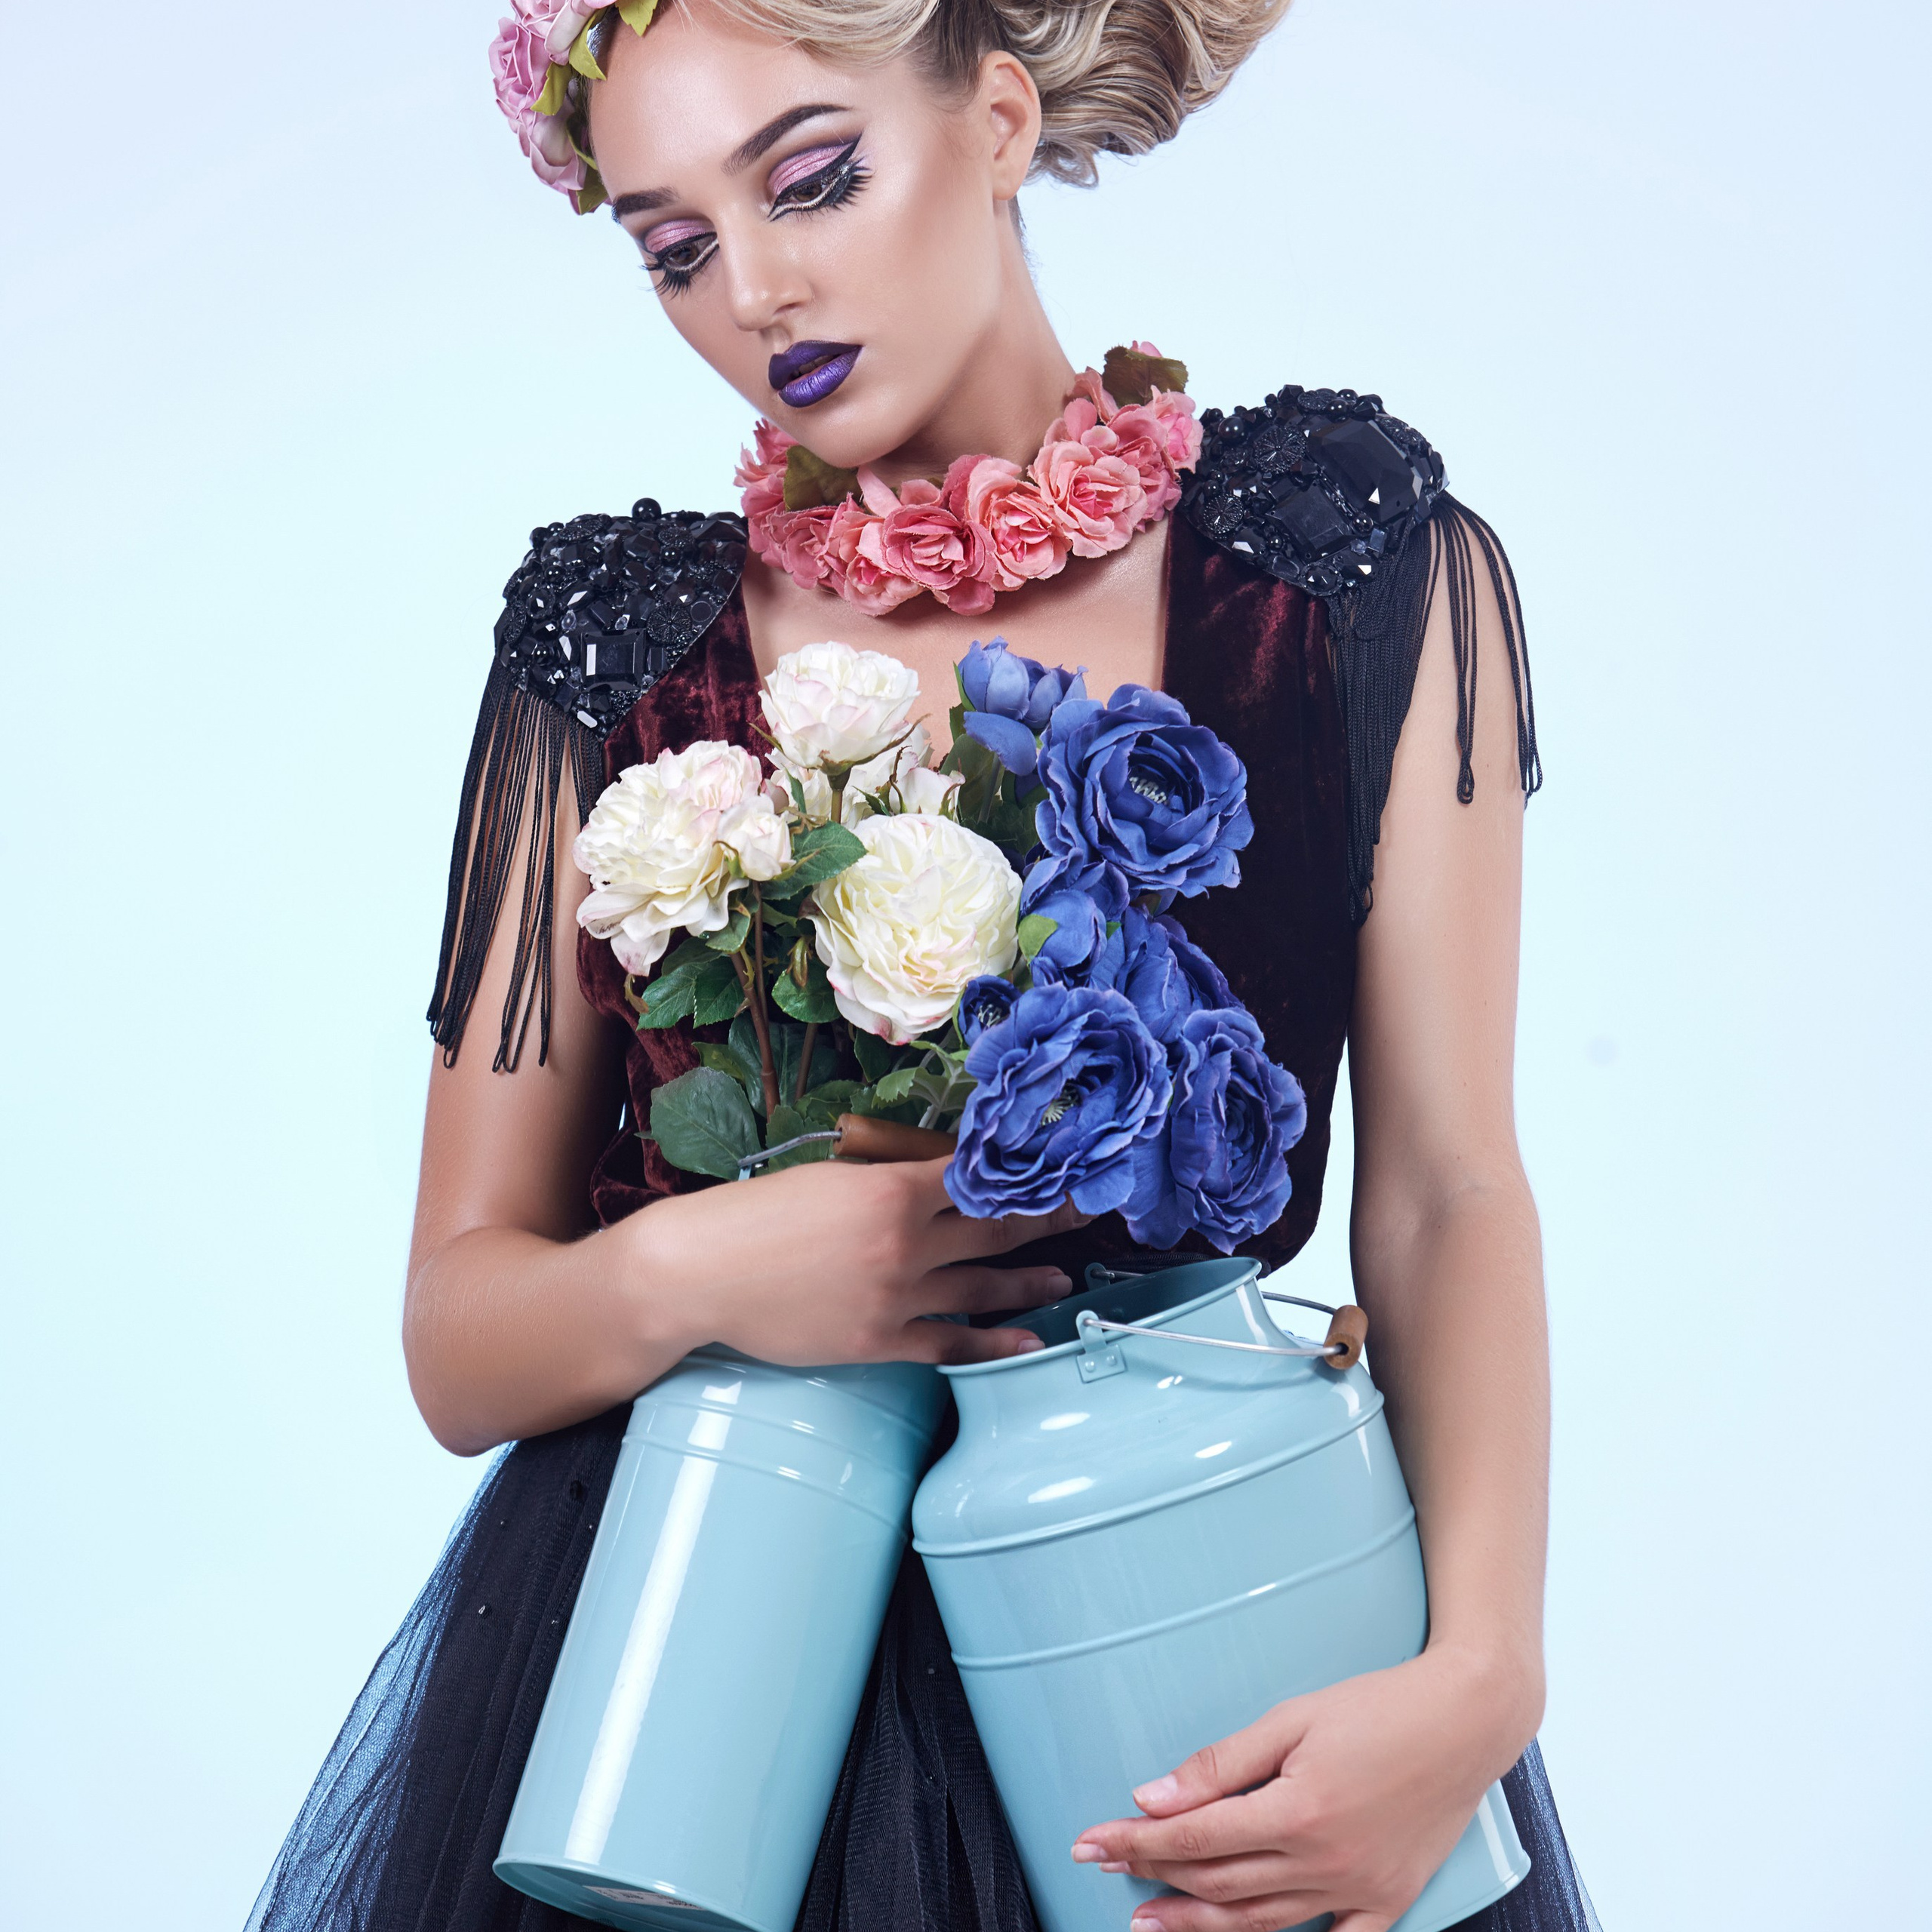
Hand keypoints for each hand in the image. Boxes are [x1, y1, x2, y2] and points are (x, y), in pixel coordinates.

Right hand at [636, 1153, 1089, 1366]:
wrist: (704, 1271)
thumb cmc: (757, 1216)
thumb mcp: (829, 1179)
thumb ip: (887, 1178)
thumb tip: (937, 1175)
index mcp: (891, 1191)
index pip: (977, 1177)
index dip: (1024, 1171)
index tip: (1061, 1165)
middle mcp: (904, 1242)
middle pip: (995, 1227)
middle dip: (1047, 1218)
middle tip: (1088, 1211)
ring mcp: (896, 1296)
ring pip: (982, 1285)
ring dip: (1030, 1280)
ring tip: (1063, 1277)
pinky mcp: (880, 1341)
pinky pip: (951, 1345)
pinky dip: (993, 1345)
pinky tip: (1026, 1343)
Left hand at [1070, 1649, 1533, 1931]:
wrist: (1467, 1720)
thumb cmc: (1378, 1706)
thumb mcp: (1292, 1717)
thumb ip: (1221, 1763)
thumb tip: (1153, 1796)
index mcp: (1297, 1812)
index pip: (1195, 1838)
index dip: (1138, 1842)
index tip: (1092, 1842)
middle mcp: (1325, 1862)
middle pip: (1219, 1882)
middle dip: (1155, 1876)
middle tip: (1105, 1868)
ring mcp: (1359, 1890)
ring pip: (1260, 1921)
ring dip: (1198, 1923)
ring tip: (1149, 1923)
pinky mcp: (1389, 1901)